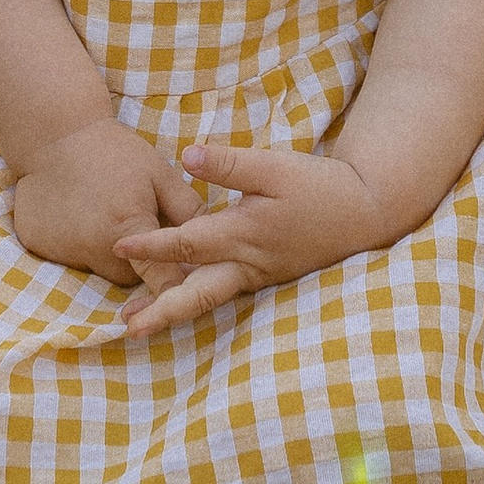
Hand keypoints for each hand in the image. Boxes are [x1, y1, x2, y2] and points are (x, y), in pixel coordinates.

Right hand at [9, 118, 200, 282]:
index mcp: (128, 227)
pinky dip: (75, 245)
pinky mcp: (36, 246)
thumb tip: (217, 241)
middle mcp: (93, 246)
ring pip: (97, 270)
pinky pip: (67, 258)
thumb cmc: (115, 152)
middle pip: (127, 279)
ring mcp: (60, 249)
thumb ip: (188, 211)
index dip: (175, 293)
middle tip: (135, 224)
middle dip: (138, 263)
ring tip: (103, 214)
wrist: (54, 134)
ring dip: (106, 254)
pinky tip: (77, 215)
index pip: (160, 279)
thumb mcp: (159, 174)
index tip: (185, 303)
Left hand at [116, 142, 389, 336]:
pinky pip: (222, 292)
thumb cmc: (320, 188)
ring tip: (137, 324)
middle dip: (161, 311)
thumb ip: (231, 164)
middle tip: (126, 329)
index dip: (153, 246)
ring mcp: (256, 275)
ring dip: (173, 312)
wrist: (364, 213)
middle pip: (197, 293)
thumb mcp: (276, 167)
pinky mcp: (263, 276)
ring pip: (208, 298)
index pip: (189, 244)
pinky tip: (174, 302)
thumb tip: (187, 155)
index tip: (120, 247)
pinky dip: (195, 301)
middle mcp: (247, 263)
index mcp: (245, 234)